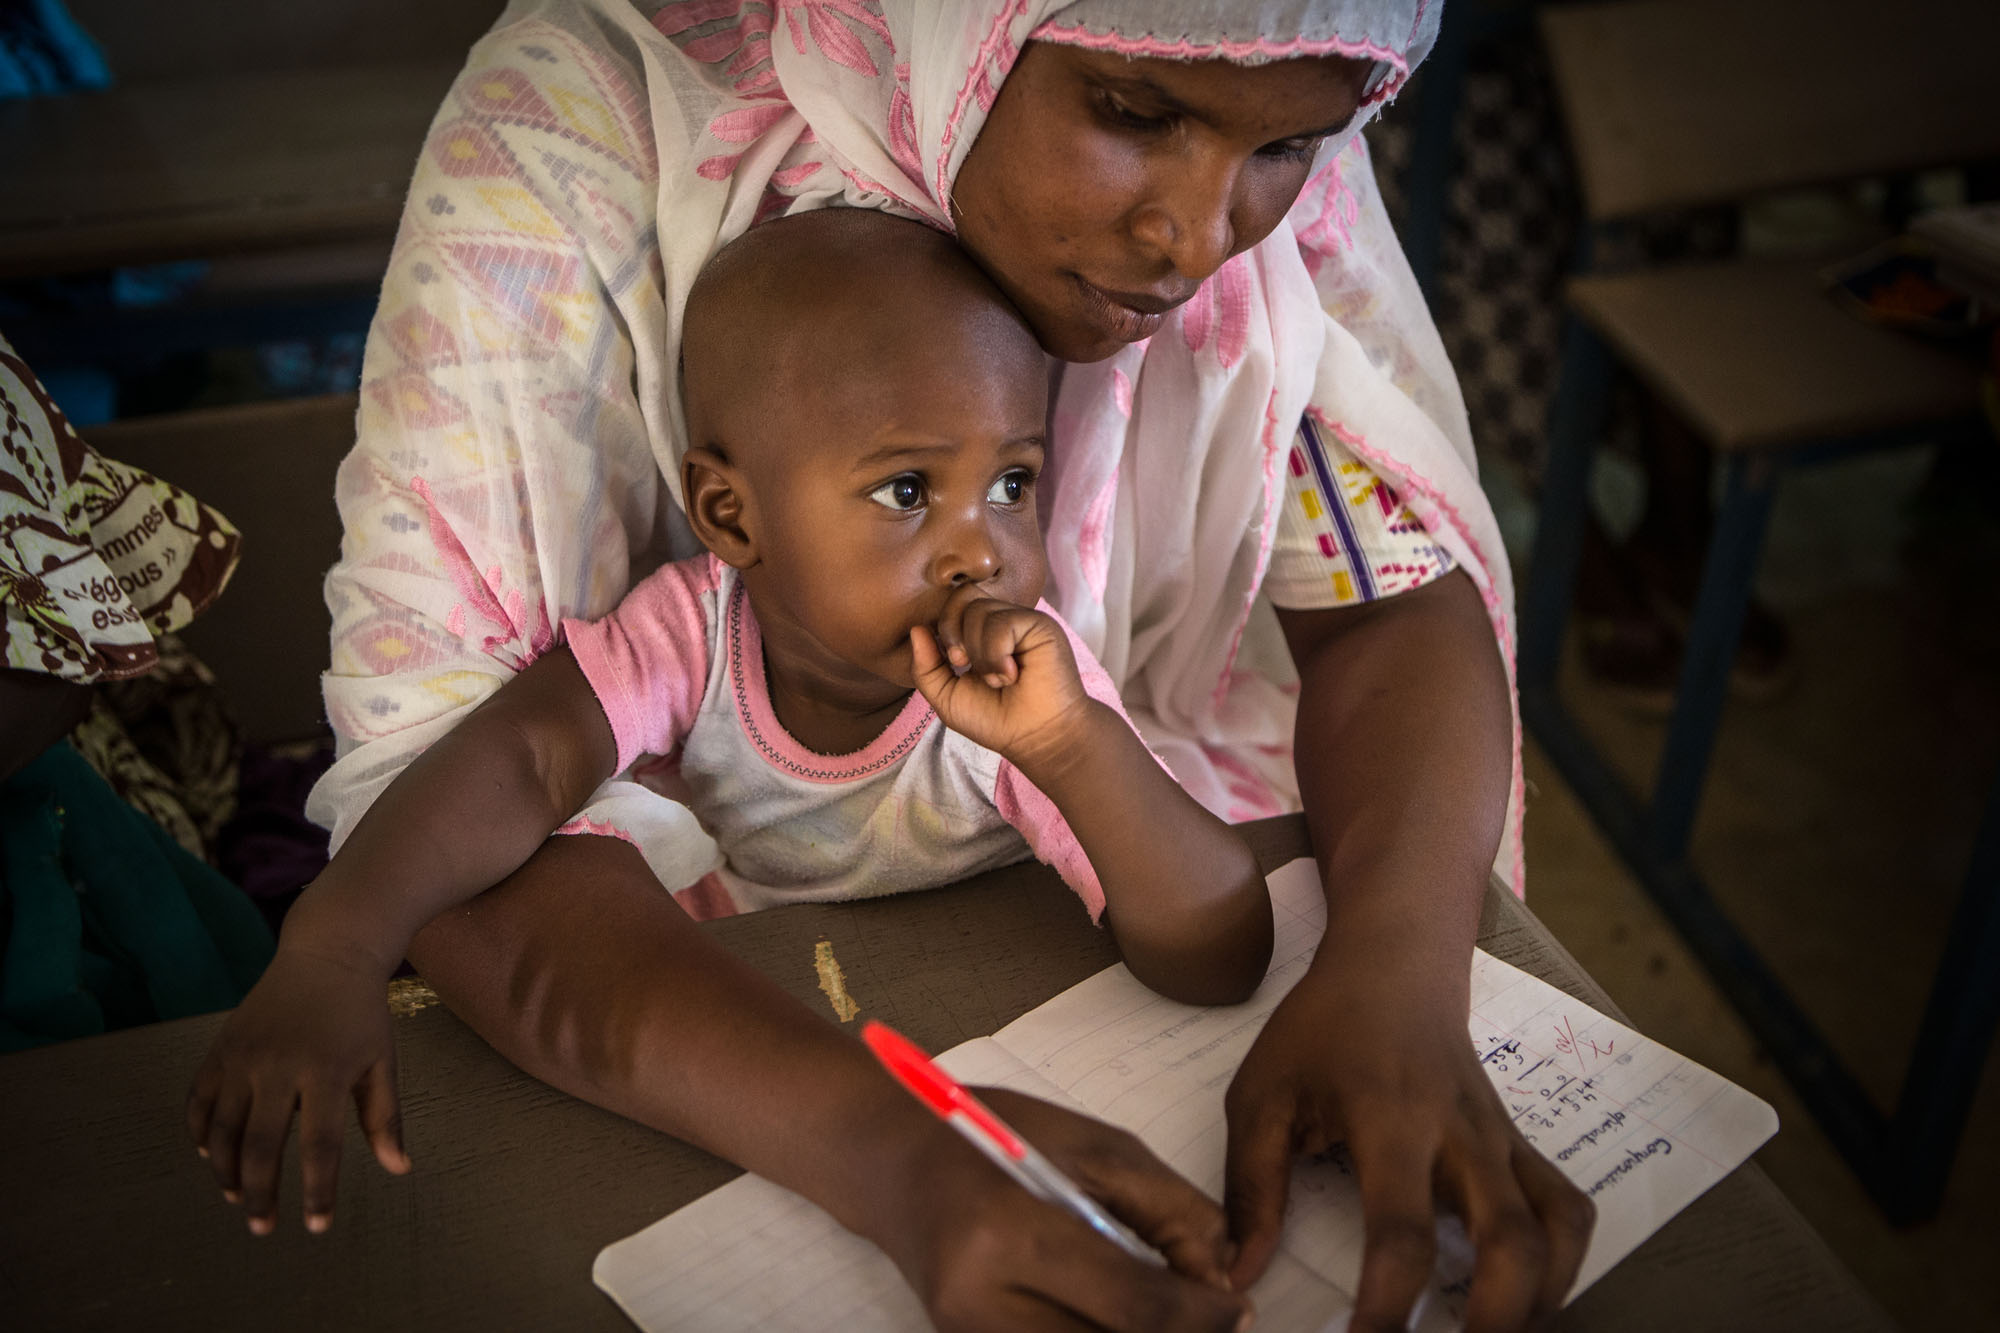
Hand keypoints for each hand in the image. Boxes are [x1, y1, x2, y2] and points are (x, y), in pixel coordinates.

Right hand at [185, 944, 410, 1233]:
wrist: (326, 952)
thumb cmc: (361, 1014)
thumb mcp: (382, 1060)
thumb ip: (385, 1117)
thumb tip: (399, 1169)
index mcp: (327, 1071)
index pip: (320, 1147)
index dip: (317, 1192)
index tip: (317, 1227)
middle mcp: (278, 1066)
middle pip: (261, 1148)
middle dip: (260, 1195)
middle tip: (263, 1228)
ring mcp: (242, 1056)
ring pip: (222, 1132)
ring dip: (227, 1173)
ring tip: (239, 1200)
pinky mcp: (220, 1049)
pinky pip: (199, 1102)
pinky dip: (200, 1135)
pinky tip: (213, 1157)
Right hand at [877, 1087, 1251, 1331]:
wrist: (891, 1162)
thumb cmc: (993, 1135)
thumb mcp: (1094, 1148)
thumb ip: (1168, 1213)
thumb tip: (1219, 1287)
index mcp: (1011, 1233)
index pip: (1132, 1305)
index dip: (1201, 1319)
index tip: (1241, 1314)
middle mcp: (982, 1304)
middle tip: (1215, 1323)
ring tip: (1166, 1316)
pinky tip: (1119, 1318)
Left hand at [911, 588, 1091, 761]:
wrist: (1035, 738)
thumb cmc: (996, 720)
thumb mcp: (947, 697)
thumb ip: (926, 666)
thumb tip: (916, 629)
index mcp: (982, 633)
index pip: (953, 605)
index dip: (944, 629)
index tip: (954, 664)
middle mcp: (1002, 622)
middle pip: (962, 597)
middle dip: (952, 633)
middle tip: (964, 666)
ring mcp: (1022, 621)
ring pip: (980, 611)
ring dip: (979, 653)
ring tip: (997, 679)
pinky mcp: (1040, 626)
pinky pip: (1002, 623)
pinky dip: (996, 655)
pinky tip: (1011, 675)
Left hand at [1221, 949, 1593, 1332]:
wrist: (1395, 962)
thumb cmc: (1323, 1028)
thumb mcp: (1262, 1093)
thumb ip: (1250, 1188)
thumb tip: (1239, 1274)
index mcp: (1390, 1121)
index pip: (1402, 1233)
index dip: (1388, 1306)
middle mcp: (1460, 1135)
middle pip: (1509, 1242)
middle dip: (1493, 1321)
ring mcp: (1501, 1139)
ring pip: (1555, 1229)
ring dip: (1539, 1300)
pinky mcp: (1520, 1144)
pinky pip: (1566, 1208)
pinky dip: (1563, 1264)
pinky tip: (1529, 1301)